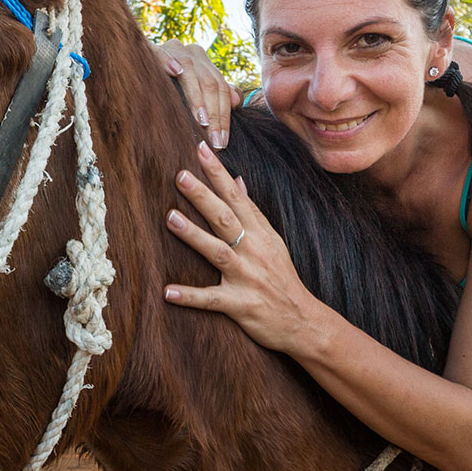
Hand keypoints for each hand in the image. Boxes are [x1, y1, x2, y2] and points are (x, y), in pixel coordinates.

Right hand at [153, 40, 242, 148]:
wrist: (133, 67)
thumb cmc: (167, 88)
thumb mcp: (195, 92)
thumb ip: (217, 95)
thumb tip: (237, 100)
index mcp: (204, 63)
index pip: (221, 89)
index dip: (224, 116)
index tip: (222, 142)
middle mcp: (192, 53)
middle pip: (210, 83)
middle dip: (214, 115)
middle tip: (214, 141)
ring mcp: (173, 48)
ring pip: (190, 72)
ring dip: (196, 98)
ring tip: (202, 121)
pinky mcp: (151, 48)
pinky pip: (161, 53)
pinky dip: (168, 61)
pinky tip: (175, 71)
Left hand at [163, 142, 320, 353]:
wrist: (303, 321)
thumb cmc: (282, 279)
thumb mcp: (272, 241)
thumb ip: (252, 213)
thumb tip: (238, 181)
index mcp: (260, 234)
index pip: (237, 197)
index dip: (219, 173)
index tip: (201, 149)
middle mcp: (253, 251)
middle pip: (225, 219)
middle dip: (204, 196)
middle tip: (181, 176)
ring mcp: (246, 278)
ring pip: (218, 252)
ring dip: (194, 235)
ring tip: (171, 218)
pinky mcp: (240, 305)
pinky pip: (211, 299)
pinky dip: (190, 296)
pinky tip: (168, 291)